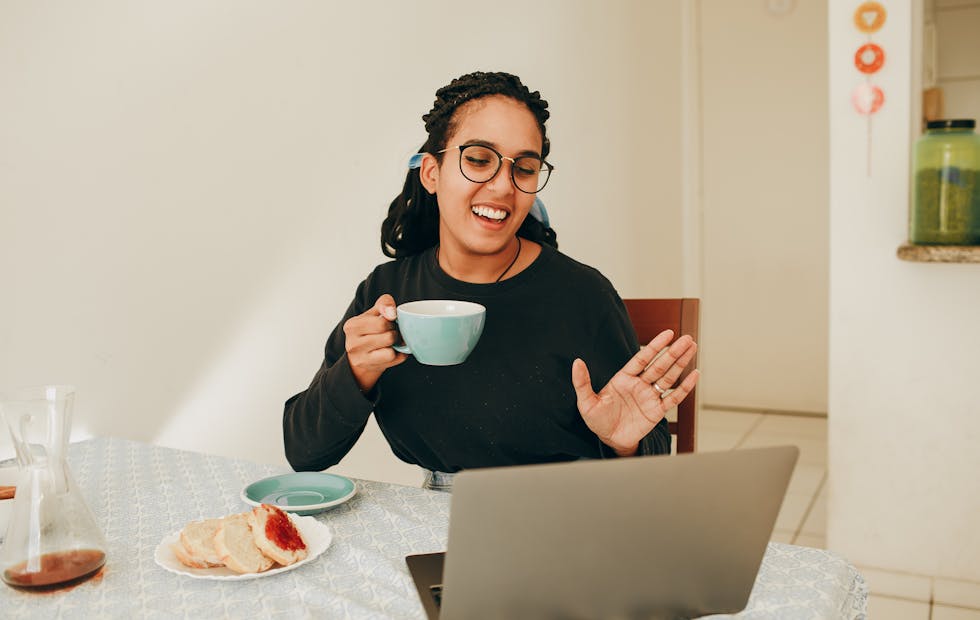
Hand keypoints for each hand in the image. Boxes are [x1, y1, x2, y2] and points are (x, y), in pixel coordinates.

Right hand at [344, 294, 407, 391]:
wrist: (361, 356)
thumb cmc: (369, 330)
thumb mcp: (373, 313)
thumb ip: (384, 304)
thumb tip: (392, 312)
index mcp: (352, 326)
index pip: (381, 323)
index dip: (391, 322)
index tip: (389, 322)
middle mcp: (352, 343)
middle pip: (388, 337)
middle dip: (395, 333)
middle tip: (392, 332)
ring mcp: (360, 358)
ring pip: (391, 352)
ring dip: (396, 346)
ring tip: (391, 342)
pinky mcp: (370, 368)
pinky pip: (394, 360)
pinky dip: (398, 355)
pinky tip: (393, 351)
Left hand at [572, 330, 699, 455]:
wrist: (609, 441)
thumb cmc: (597, 420)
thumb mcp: (586, 402)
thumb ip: (582, 382)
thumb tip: (577, 362)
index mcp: (624, 378)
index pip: (642, 358)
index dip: (655, 346)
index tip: (668, 333)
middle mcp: (639, 385)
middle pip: (659, 365)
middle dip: (673, 352)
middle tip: (687, 338)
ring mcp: (649, 397)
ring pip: (668, 377)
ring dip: (681, 363)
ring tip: (692, 348)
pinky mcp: (657, 411)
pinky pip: (673, 398)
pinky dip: (684, 387)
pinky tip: (694, 375)